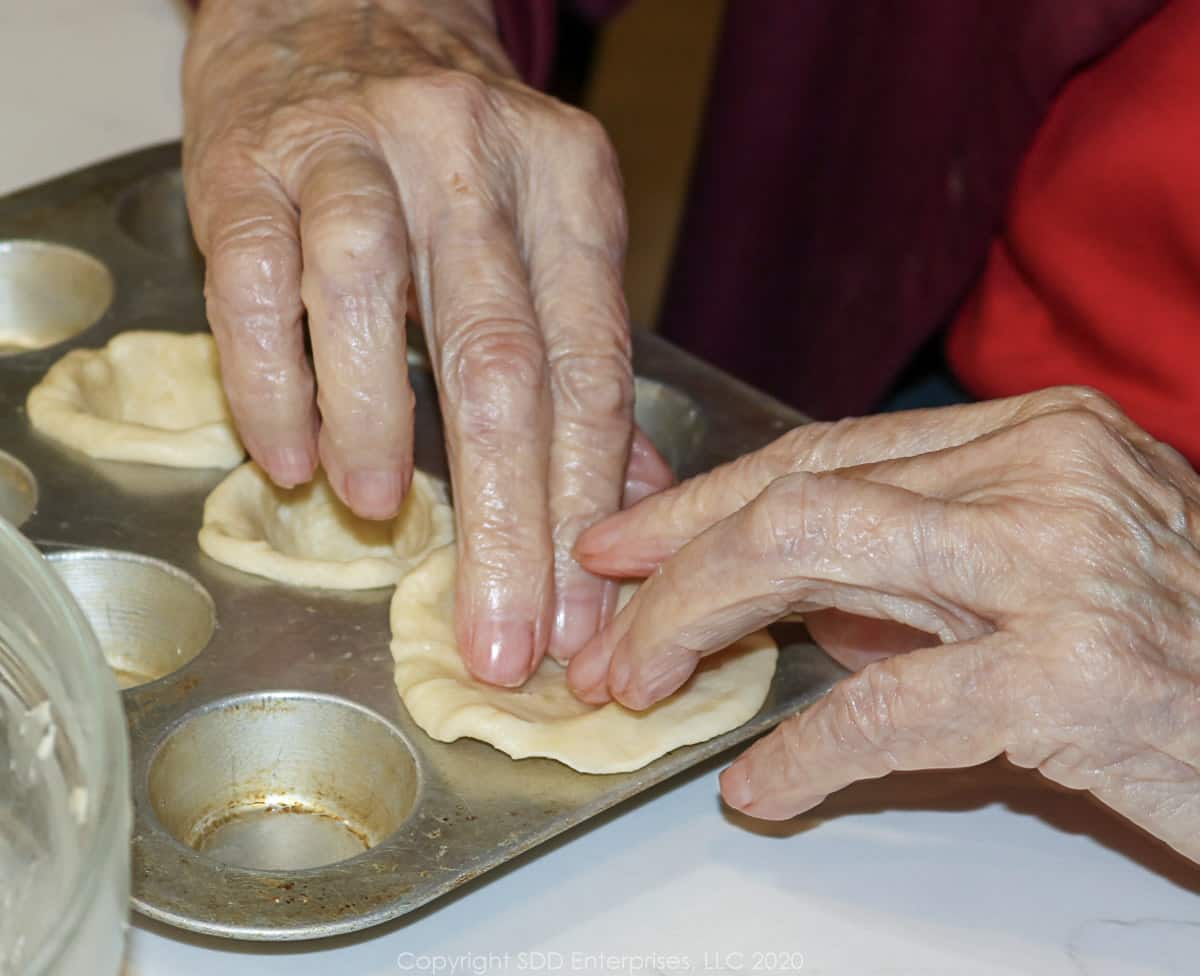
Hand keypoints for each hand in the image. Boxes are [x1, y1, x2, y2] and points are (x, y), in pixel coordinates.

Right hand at [184, 0, 646, 683]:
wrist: (339, 14)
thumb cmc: (454, 160)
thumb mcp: (546, 238)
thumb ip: (586, 367)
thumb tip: (628, 500)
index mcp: (569, 190)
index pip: (590, 369)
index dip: (585, 507)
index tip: (580, 623)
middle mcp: (475, 160)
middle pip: (500, 359)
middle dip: (505, 521)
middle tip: (502, 638)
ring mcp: (358, 150)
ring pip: (371, 296)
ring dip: (380, 425)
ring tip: (380, 519)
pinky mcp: (252, 162)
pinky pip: (257, 280)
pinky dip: (272, 381)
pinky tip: (288, 457)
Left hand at [567, 387, 1199, 862]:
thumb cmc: (1184, 650)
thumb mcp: (1047, 573)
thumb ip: (920, 573)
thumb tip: (799, 609)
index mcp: (1031, 435)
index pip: (820, 450)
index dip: (703, 500)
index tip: (622, 541)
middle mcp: (1042, 474)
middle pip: (796, 494)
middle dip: (676, 565)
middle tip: (608, 634)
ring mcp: (1062, 562)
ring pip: (816, 557)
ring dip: (700, 626)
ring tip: (642, 686)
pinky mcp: (1079, 671)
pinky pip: (893, 705)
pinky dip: (807, 752)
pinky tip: (759, 787)